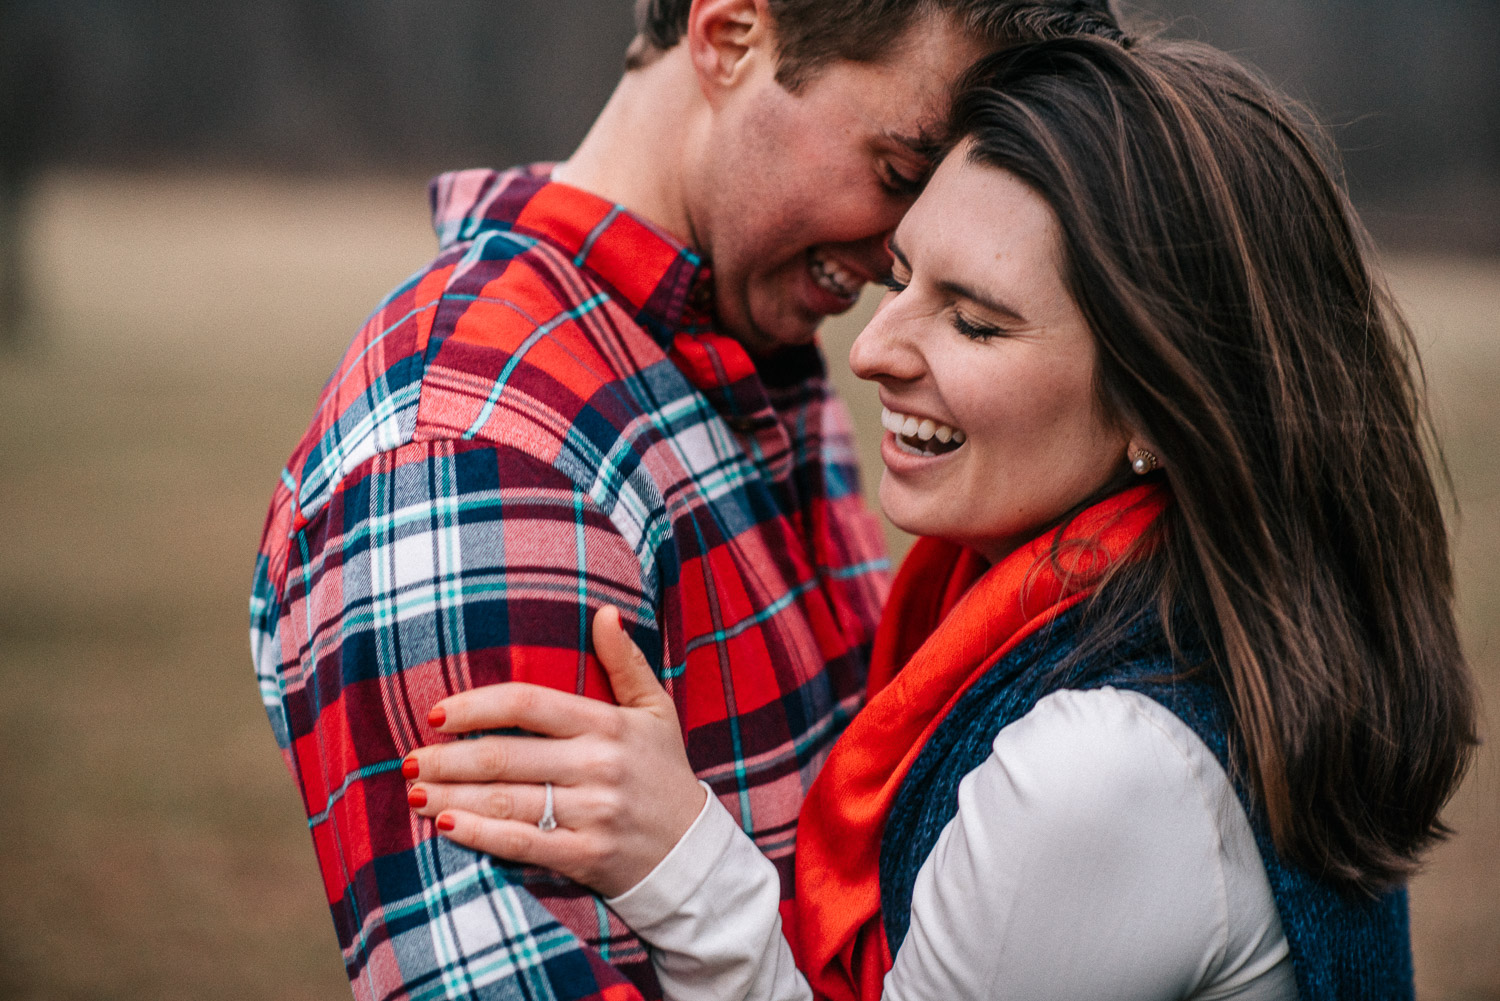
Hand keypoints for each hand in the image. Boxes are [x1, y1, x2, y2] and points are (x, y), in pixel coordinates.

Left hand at [403, 606, 707, 897]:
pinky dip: (480, 834)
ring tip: (414, 789)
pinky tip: (446, 824)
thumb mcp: (655, 711)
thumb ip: (626, 662)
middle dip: (448, 758)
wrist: (690, 853)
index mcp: (609, 724)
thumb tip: (605, 613)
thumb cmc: (662, 772)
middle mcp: (599, 766)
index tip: (437, 714)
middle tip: (409, 759)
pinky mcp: (586, 855)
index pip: (529, 704)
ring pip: (507, 800)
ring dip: (452, 794)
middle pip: (506, 755)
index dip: (477, 706)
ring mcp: (592, 812)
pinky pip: (522, 844)